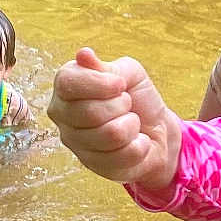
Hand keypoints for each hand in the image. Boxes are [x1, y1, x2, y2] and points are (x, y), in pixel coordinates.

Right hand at [48, 47, 183, 190]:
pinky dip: (140, 145)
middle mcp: (62, 115)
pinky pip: (124, 154)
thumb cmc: (138, 99)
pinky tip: (134, 142)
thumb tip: (83, 55)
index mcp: (66, 87)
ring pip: (111, 134)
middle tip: (127, 105)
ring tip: (130, 123)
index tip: (120, 84)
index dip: (101, 83)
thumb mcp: (129, 73)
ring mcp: (75, 143)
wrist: (158, 130)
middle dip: (122, 105)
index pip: (68, 83)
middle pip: (90, 112)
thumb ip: (107, 67)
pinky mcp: (94, 165)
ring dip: (132, 125)